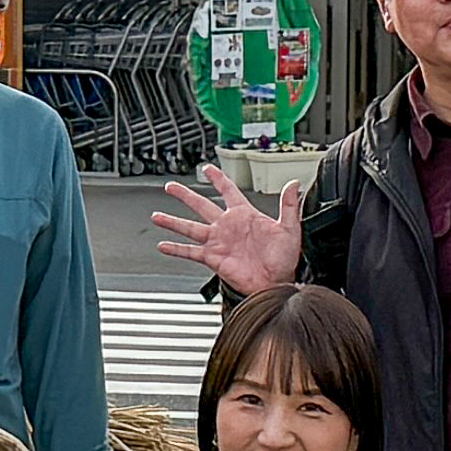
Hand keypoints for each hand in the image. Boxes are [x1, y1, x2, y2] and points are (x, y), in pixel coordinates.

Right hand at [151, 170, 302, 295]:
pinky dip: (176, 249)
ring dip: (173, 222)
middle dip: (185, 195)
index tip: (207, 168)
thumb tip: (294, 184)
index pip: (228, 191)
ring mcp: (218, 242)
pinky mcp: (213, 258)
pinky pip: (190, 252)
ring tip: (157, 216)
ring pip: (190, 227)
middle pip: (201, 205)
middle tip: (170, 186)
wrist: (277, 282)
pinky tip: (163, 245)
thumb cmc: (284, 259)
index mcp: (244, 216)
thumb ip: (289, 205)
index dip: (218, 179)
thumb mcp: (289, 229)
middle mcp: (227, 227)